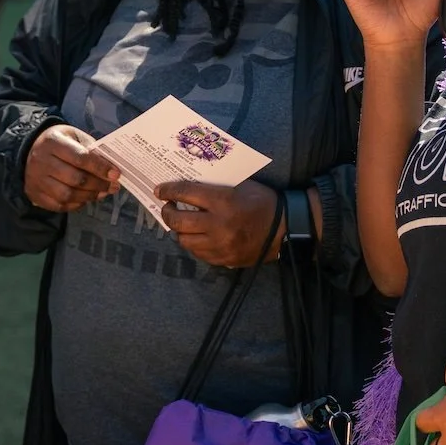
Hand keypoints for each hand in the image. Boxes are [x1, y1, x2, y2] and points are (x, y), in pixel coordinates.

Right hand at [24, 125, 118, 212]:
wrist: (29, 149)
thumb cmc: (59, 142)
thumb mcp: (73, 136)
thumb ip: (90, 149)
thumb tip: (110, 167)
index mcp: (52, 142)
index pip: (80, 157)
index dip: (100, 168)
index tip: (116, 174)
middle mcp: (41, 161)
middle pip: (75, 179)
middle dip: (98, 185)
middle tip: (113, 186)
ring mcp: (36, 179)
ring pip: (67, 195)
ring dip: (89, 196)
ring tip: (102, 193)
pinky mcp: (35, 194)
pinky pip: (59, 205)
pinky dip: (76, 205)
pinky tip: (85, 199)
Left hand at [158, 180, 281, 267]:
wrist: (286, 229)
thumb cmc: (263, 202)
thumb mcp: (242, 185)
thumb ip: (216, 187)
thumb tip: (189, 185)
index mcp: (222, 201)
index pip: (185, 193)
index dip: (168, 191)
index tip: (160, 190)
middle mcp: (218, 224)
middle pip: (177, 221)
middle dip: (167, 213)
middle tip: (168, 208)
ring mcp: (220, 245)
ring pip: (184, 240)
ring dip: (180, 231)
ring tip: (182, 224)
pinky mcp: (224, 259)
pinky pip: (199, 254)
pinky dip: (194, 244)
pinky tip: (197, 237)